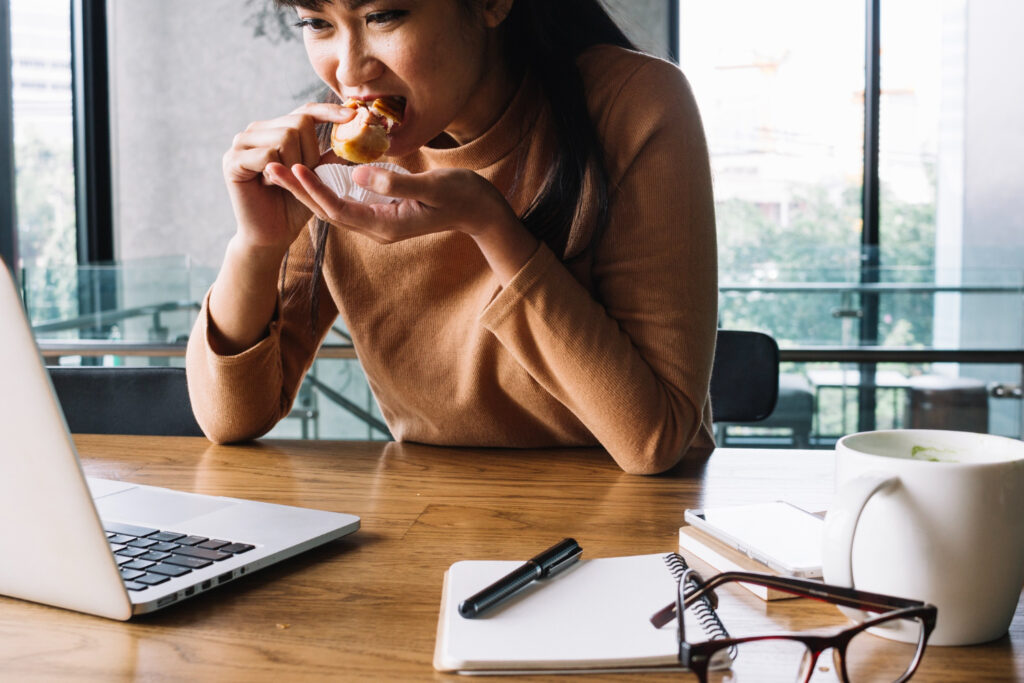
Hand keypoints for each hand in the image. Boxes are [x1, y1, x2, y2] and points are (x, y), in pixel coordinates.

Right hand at [222, 103, 354, 254]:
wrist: (271, 235)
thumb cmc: (295, 206)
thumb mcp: (318, 178)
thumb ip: (329, 156)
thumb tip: (353, 134)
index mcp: (276, 130)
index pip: (306, 111)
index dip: (329, 112)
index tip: (353, 116)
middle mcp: (257, 131)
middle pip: (299, 122)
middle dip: (311, 153)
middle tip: (300, 175)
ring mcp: (241, 143)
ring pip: (286, 136)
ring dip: (294, 165)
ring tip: (281, 181)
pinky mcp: (233, 160)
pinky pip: (268, 155)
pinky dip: (276, 173)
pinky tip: (268, 184)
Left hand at [266, 163, 539, 282]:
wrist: (481, 211)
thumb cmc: (461, 196)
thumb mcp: (431, 186)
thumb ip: (395, 182)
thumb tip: (357, 174)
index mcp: (385, 225)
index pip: (339, 209)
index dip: (314, 190)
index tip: (293, 168)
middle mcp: (377, 228)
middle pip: (328, 211)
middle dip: (299, 191)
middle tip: (269, 167)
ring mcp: (380, 222)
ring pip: (334, 206)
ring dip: (307, 189)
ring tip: (281, 169)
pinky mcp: (383, 211)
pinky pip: (347, 201)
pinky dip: (327, 187)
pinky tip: (313, 172)